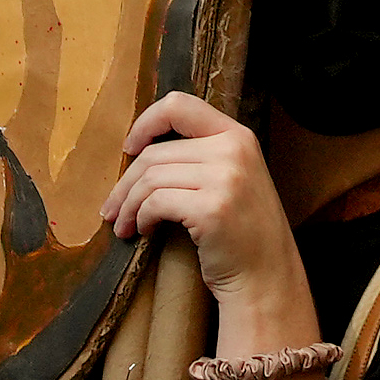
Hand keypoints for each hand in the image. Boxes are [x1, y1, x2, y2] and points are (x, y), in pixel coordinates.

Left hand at [103, 94, 304, 315]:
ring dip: (128, 205)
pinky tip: (144, 231)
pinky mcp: (211, 208)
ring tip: (124, 224)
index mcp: (237, 135)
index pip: (180, 105)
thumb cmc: (243, 232)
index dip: (146, 123)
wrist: (267, 275)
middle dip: (125, 183)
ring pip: (150, 178)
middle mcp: (233, 149)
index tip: (130, 148)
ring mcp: (225, 178)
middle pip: (155, 152)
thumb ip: (203, 156)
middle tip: (112, 208)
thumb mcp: (233, 178)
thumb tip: (142, 152)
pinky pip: (155, 203)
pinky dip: (141, 218)